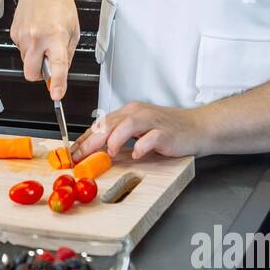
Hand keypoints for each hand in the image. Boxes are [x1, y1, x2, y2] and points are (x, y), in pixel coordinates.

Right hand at [9, 0, 78, 100]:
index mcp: (56, 35)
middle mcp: (37, 37)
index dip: (57, 83)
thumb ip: (67, 54)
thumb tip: (60, 72)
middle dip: (38, 75)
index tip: (57, 95)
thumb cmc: (59, 4)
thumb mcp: (73, 30)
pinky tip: (36, 32)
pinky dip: (29, 47)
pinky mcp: (14, 34)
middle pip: (31, 72)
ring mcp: (23, 36)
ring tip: (44, 39)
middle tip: (47, 66)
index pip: (57, 65)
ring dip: (35, 58)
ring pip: (26, 62)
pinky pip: (21, 51)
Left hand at [71, 102, 207, 160]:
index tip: (72, 153)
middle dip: (91, 141)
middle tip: (79, 157)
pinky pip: (151, 137)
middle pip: (109, 124)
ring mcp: (152, 121)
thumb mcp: (138, 131)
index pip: (101, 124)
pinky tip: (137, 154)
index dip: (84, 139)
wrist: (197, 127)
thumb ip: (118, 138)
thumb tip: (95, 151)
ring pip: (126, 126)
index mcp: (128, 112)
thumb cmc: (168, 130)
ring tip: (108, 153)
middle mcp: (137, 113)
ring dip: (114, 140)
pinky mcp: (165, 132)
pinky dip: (142, 146)